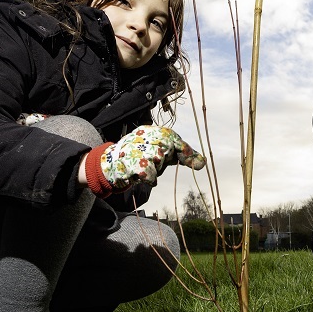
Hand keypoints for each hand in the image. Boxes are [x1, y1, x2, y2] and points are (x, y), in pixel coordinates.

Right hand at [85, 126, 205, 195]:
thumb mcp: (161, 154)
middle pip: (166, 148)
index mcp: (151, 132)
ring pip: (157, 161)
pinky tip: (141, 177)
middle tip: (159, 163)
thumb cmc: (140, 159)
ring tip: (146, 170)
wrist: (109, 166)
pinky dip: (149, 179)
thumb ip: (181, 155)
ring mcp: (135, 149)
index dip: (185, 150)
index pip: (171, 137)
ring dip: (155, 170)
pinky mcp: (130, 163)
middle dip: (166, 159)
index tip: (198, 163)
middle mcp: (143, 137)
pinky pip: (149, 174)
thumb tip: (203, 162)